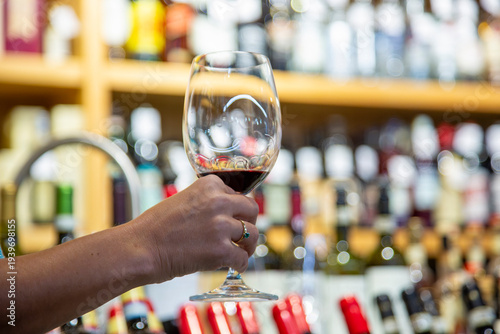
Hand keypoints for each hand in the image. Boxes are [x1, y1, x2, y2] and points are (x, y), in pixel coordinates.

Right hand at [135, 175, 258, 282]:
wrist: (140, 248)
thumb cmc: (156, 227)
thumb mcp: (184, 200)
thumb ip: (207, 202)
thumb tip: (227, 213)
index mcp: (210, 185)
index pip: (238, 194)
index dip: (236, 210)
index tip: (231, 220)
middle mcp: (219, 202)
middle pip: (252, 210)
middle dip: (249, 223)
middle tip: (242, 236)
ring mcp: (221, 226)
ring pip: (253, 234)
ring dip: (248, 245)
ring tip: (240, 252)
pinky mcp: (220, 250)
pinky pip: (243, 258)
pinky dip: (240, 264)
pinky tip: (232, 266)